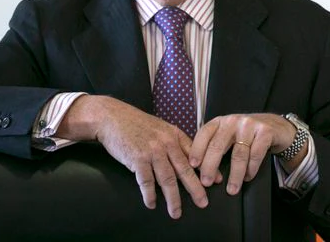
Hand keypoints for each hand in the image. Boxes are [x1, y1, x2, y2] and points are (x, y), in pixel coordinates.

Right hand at [59, 95, 207, 218]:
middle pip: (184, 170)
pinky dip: (149, 195)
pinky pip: (146, 181)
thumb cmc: (137, 124)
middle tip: (203, 202)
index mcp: (175, 135)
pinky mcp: (137, 159)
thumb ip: (174, 142)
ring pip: (167, 179)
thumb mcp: (161, 128)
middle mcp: (167, 143)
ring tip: (176, 212)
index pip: (195, 154)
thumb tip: (189, 158)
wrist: (113, 118)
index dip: (207, 169)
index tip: (216, 181)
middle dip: (195, 188)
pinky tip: (151, 204)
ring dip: (173, 198)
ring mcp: (152, 151)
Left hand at [189, 113, 297, 195]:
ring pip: (238, 153)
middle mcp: (233, 121)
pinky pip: (256, 155)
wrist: (276, 126)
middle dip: (210, 166)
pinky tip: (248, 177)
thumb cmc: (246, 135)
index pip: (204, 133)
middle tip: (206, 183)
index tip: (192, 166)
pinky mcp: (265, 132)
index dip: (197, 149)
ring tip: (231, 190)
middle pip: (218, 145)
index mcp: (220, 122)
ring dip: (234, 175)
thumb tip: (198, 169)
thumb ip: (214, 144)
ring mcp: (250, 125)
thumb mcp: (228, 135)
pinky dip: (251, 169)